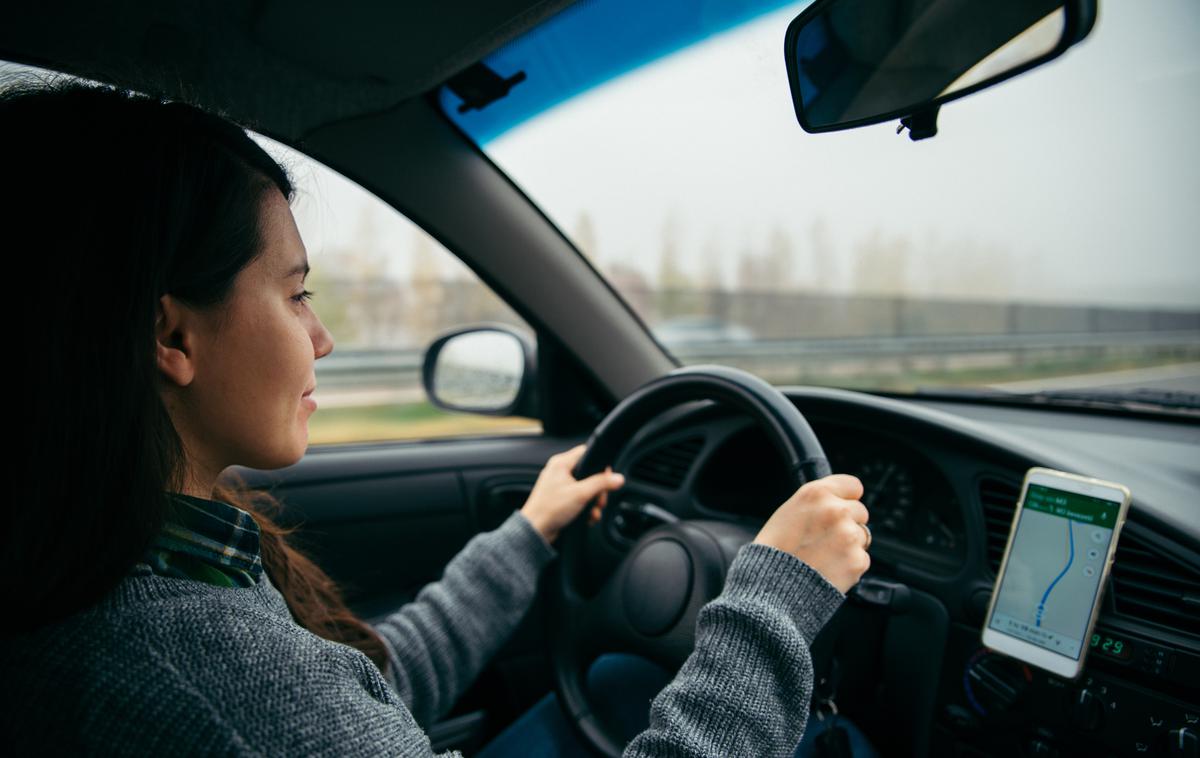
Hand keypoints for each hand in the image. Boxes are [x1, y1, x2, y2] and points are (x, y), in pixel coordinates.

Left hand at [520, 443, 625, 544]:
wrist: (536, 530)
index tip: (608, 476)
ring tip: (593, 512)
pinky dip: (585, 508)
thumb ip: (601, 483)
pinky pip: (579, 499)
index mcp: (561, 463)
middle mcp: (559, 472)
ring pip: (586, 488)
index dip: (599, 464)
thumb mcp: (581, 494)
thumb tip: (618, 478)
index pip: (586, 452)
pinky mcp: (561, 499)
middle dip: (598, 490)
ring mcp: (560, 486)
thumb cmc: (550, 509)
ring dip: (593, 502)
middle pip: (589, 473)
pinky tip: (587, 517)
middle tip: (600, 500)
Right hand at [752, 474, 869, 593]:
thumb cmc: (774, 550)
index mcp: (816, 494)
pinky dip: (849, 565)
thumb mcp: (788, 512)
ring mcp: (849, 535)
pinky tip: (828, 568)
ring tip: (823, 556)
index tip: (841, 507)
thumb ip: (817, 504)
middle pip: (860, 511)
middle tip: (825, 538)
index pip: (853, 486)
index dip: (846, 498)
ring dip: (849, 545)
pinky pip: (861, 558)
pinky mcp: (857, 560)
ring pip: (862, 536)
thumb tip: (839, 502)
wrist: (772, 587)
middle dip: (848, 523)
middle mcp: (836, 510)